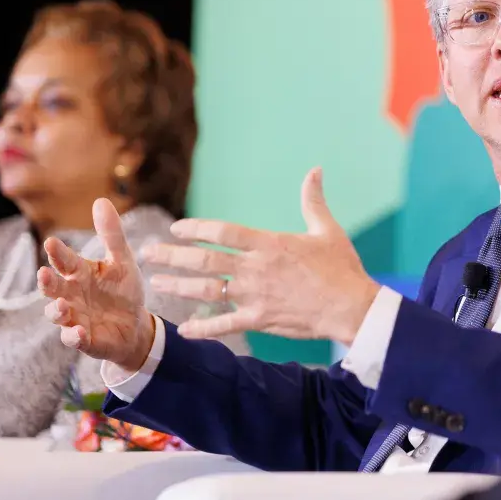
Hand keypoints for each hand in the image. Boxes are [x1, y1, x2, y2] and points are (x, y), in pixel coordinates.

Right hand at [38, 198, 154, 370]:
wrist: (135, 325)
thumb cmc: (123, 290)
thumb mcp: (122, 261)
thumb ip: (112, 234)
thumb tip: (101, 200)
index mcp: (79, 273)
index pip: (64, 260)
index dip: (57, 253)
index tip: (52, 242)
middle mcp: (71, 294)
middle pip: (52, 288)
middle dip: (47, 282)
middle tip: (44, 274)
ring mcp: (74, 318)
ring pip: (56, 314)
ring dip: (56, 310)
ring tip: (61, 305)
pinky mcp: (84, 339)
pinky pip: (74, 339)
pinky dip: (73, 337)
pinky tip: (78, 332)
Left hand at [143, 167, 379, 344]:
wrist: (352, 307)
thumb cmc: (342, 268)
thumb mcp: (328, 229)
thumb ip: (313, 200)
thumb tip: (315, 170)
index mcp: (269, 243)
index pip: (222, 232)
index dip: (196, 229)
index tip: (176, 229)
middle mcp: (256, 268)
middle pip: (204, 260)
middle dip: (172, 256)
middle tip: (148, 254)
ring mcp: (255, 296)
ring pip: (207, 291)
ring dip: (178, 286)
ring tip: (157, 283)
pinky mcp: (260, 320)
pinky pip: (225, 325)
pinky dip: (203, 328)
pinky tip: (184, 329)